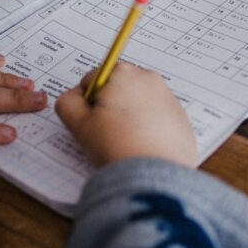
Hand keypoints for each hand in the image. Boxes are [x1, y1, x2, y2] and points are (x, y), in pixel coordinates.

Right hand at [56, 63, 196, 167]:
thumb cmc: (114, 145)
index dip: (86, 104)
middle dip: (110, 107)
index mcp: (122, 72)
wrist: (154, 175)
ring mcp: (168, 97)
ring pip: (137, 104)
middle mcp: (148, 78)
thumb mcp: (78, 123)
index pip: (92, 81)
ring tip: (126, 142)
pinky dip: (148, 129)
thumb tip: (74, 97)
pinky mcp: (181, 118)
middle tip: (108, 133)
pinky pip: (157, 118)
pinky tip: (143, 147)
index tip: (92, 123)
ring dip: (128, 118)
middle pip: (117, 89)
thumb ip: (67, 102)